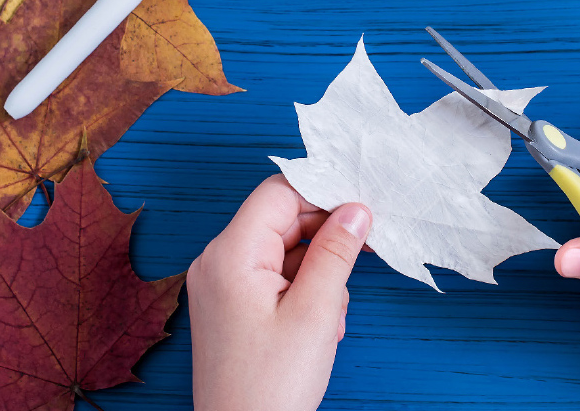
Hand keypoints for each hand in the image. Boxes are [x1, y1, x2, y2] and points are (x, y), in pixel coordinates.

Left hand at [187, 174, 371, 410]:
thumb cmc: (270, 387)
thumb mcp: (316, 312)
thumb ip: (336, 252)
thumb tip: (355, 210)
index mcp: (230, 254)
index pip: (279, 194)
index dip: (322, 193)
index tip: (362, 208)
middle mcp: (217, 261)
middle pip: (280, 221)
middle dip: (323, 239)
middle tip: (359, 261)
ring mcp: (220, 285)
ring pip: (282, 251)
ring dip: (316, 271)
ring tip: (330, 316)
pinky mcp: (229, 306)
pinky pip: (272, 277)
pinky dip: (301, 291)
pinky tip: (318, 325)